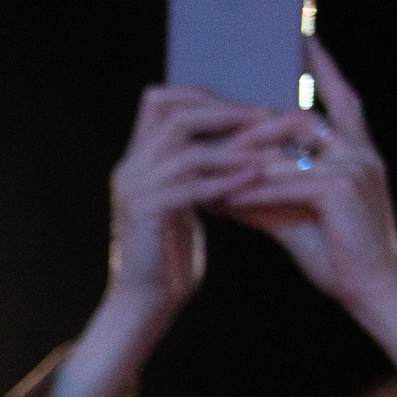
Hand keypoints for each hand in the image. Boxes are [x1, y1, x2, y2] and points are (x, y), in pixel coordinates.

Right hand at [100, 85, 271, 320]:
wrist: (144, 301)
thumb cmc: (169, 254)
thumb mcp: (180, 201)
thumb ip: (191, 169)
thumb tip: (233, 137)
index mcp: (136, 159)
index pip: (158, 100)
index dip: (201, 95)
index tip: (243, 107)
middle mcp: (129, 168)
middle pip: (173, 115)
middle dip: (224, 113)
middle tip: (264, 119)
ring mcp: (134, 191)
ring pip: (185, 150)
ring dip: (232, 150)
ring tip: (266, 154)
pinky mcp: (145, 216)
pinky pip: (189, 189)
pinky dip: (224, 182)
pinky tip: (253, 182)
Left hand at [213, 42, 396, 315]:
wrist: (373, 292)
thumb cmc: (336, 253)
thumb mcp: (293, 214)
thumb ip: (261, 190)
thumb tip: (215, 182)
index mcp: (356, 150)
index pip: (340, 95)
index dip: (321, 65)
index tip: (299, 37)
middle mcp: (360, 151)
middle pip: (301, 118)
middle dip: (256, 120)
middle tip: (215, 117)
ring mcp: (355, 168)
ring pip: (289, 149)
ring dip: (247, 156)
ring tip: (209, 160)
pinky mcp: (342, 192)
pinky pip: (286, 184)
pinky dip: (254, 191)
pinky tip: (225, 197)